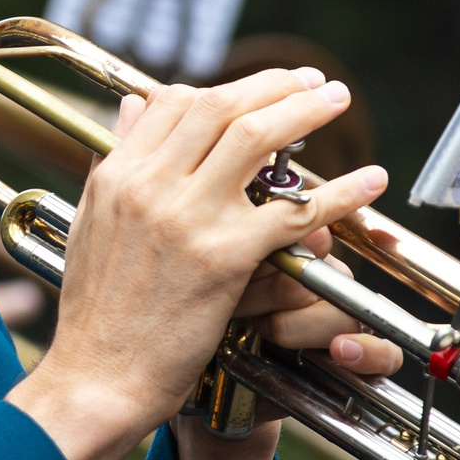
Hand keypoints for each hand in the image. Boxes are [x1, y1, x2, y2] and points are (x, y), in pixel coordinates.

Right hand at [6, 66, 390, 459]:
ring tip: (336, 101)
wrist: (97, 378)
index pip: (173, 102)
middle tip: (310, 81)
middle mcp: (149, 186)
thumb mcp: (90, 223)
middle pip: (220, 107)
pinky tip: (369, 181)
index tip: (258, 91)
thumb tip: (129, 106)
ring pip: (257, 138)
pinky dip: (340, 192)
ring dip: (305, 111)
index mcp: (117, 175)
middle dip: (273, 85)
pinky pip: (294, 212)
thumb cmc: (95, 315)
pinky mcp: (224, 258)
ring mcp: (188, 219)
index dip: (224, 89)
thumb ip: (113, 162)